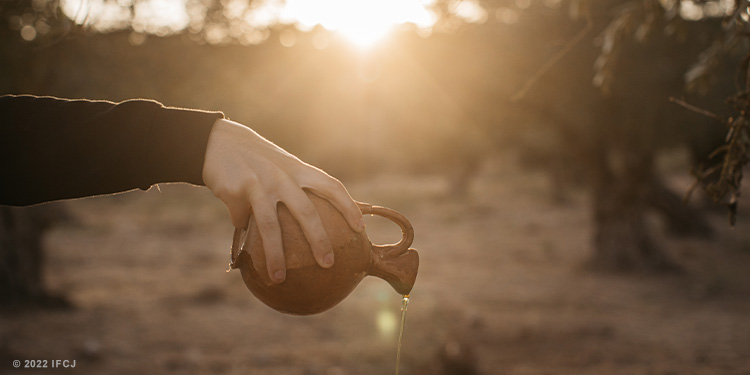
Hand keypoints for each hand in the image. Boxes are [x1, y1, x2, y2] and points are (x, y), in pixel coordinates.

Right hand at [202, 119, 364, 282]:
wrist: (219, 142)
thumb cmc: (258, 162)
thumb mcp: (282, 168)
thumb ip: (296, 190)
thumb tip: (313, 229)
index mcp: (299, 170)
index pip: (332, 187)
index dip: (348, 207)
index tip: (360, 228)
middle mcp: (284, 176)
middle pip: (307, 212)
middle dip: (319, 240)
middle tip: (328, 263)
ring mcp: (261, 183)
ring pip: (270, 226)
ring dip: (275, 255)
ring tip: (279, 278)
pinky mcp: (238, 190)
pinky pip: (241, 220)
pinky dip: (241, 228)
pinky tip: (241, 241)